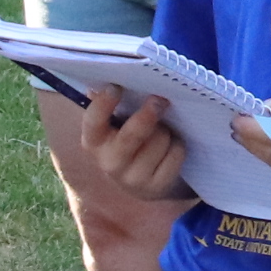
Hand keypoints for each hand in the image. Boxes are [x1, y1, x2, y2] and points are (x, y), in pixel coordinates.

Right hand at [78, 84, 185, 200]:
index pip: (93, 122)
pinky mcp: (156, 186)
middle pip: (132, 135)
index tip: (116, 87)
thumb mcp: (113, 126)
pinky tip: (169, 148)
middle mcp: (109, 163)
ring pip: (160, 140)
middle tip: (160, 99)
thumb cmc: (126, 141)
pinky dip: (177, 145)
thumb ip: (108, 106)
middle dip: (148, 114)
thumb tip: (99, 84)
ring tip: (161, 132)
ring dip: (166, 130)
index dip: (103, 104)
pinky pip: (175, 153)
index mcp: (93, 142)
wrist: (140, 182)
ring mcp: (133, 178)